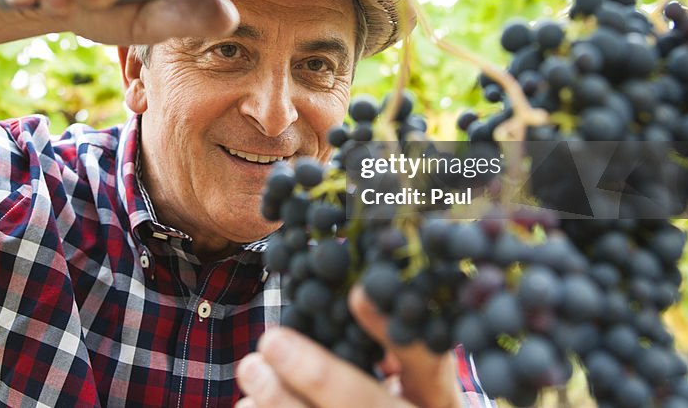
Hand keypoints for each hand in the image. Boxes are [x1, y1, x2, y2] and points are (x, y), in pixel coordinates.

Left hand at [235, 286, 462, 407]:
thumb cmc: (411, 406)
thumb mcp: (421, 381)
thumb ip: (398, 345)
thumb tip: (356, 291)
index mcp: (441, 401)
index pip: (426, 364)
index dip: (392, 333)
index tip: (356, 293)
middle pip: (368, 405)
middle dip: (320, 376)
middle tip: (272, 340)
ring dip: (283, 403)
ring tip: (251, 368)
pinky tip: (246, 407)